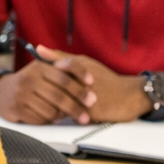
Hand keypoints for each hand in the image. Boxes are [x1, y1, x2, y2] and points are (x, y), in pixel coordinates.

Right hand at [0, 47, 97, 123]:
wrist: (2, 91)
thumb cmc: (30, 81)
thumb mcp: (43, 68)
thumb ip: (63, 67)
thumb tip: (91, 74)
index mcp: (39, 67)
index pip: (64, 72)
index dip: (80, 76)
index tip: (92, 83)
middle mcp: (29, 79)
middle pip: (60, 95)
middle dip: (77, 105)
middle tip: (88, 112)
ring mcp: (22, 95)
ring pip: (51, 110)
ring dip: (64, 116)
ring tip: (72, 116)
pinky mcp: (17, 109)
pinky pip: (40, 119)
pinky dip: (50, 120)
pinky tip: (55, 118)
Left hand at [36, 48, 154, 121]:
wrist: (128, 96)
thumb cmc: (104, 79)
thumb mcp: (84, 63)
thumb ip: (60, 57)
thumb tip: (38, 48)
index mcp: (80, 66)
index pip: (55, 68)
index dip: (44, 76)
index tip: (36, 79)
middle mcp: (82, 79)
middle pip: (55, 86)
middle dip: (44, 92)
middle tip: (36, 95)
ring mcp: (86, 96)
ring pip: (60, 101)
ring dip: (51, 104)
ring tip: (45, 106)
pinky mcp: (90, 111)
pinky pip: (69, 114)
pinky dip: (60, 114)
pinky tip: (54, 115)